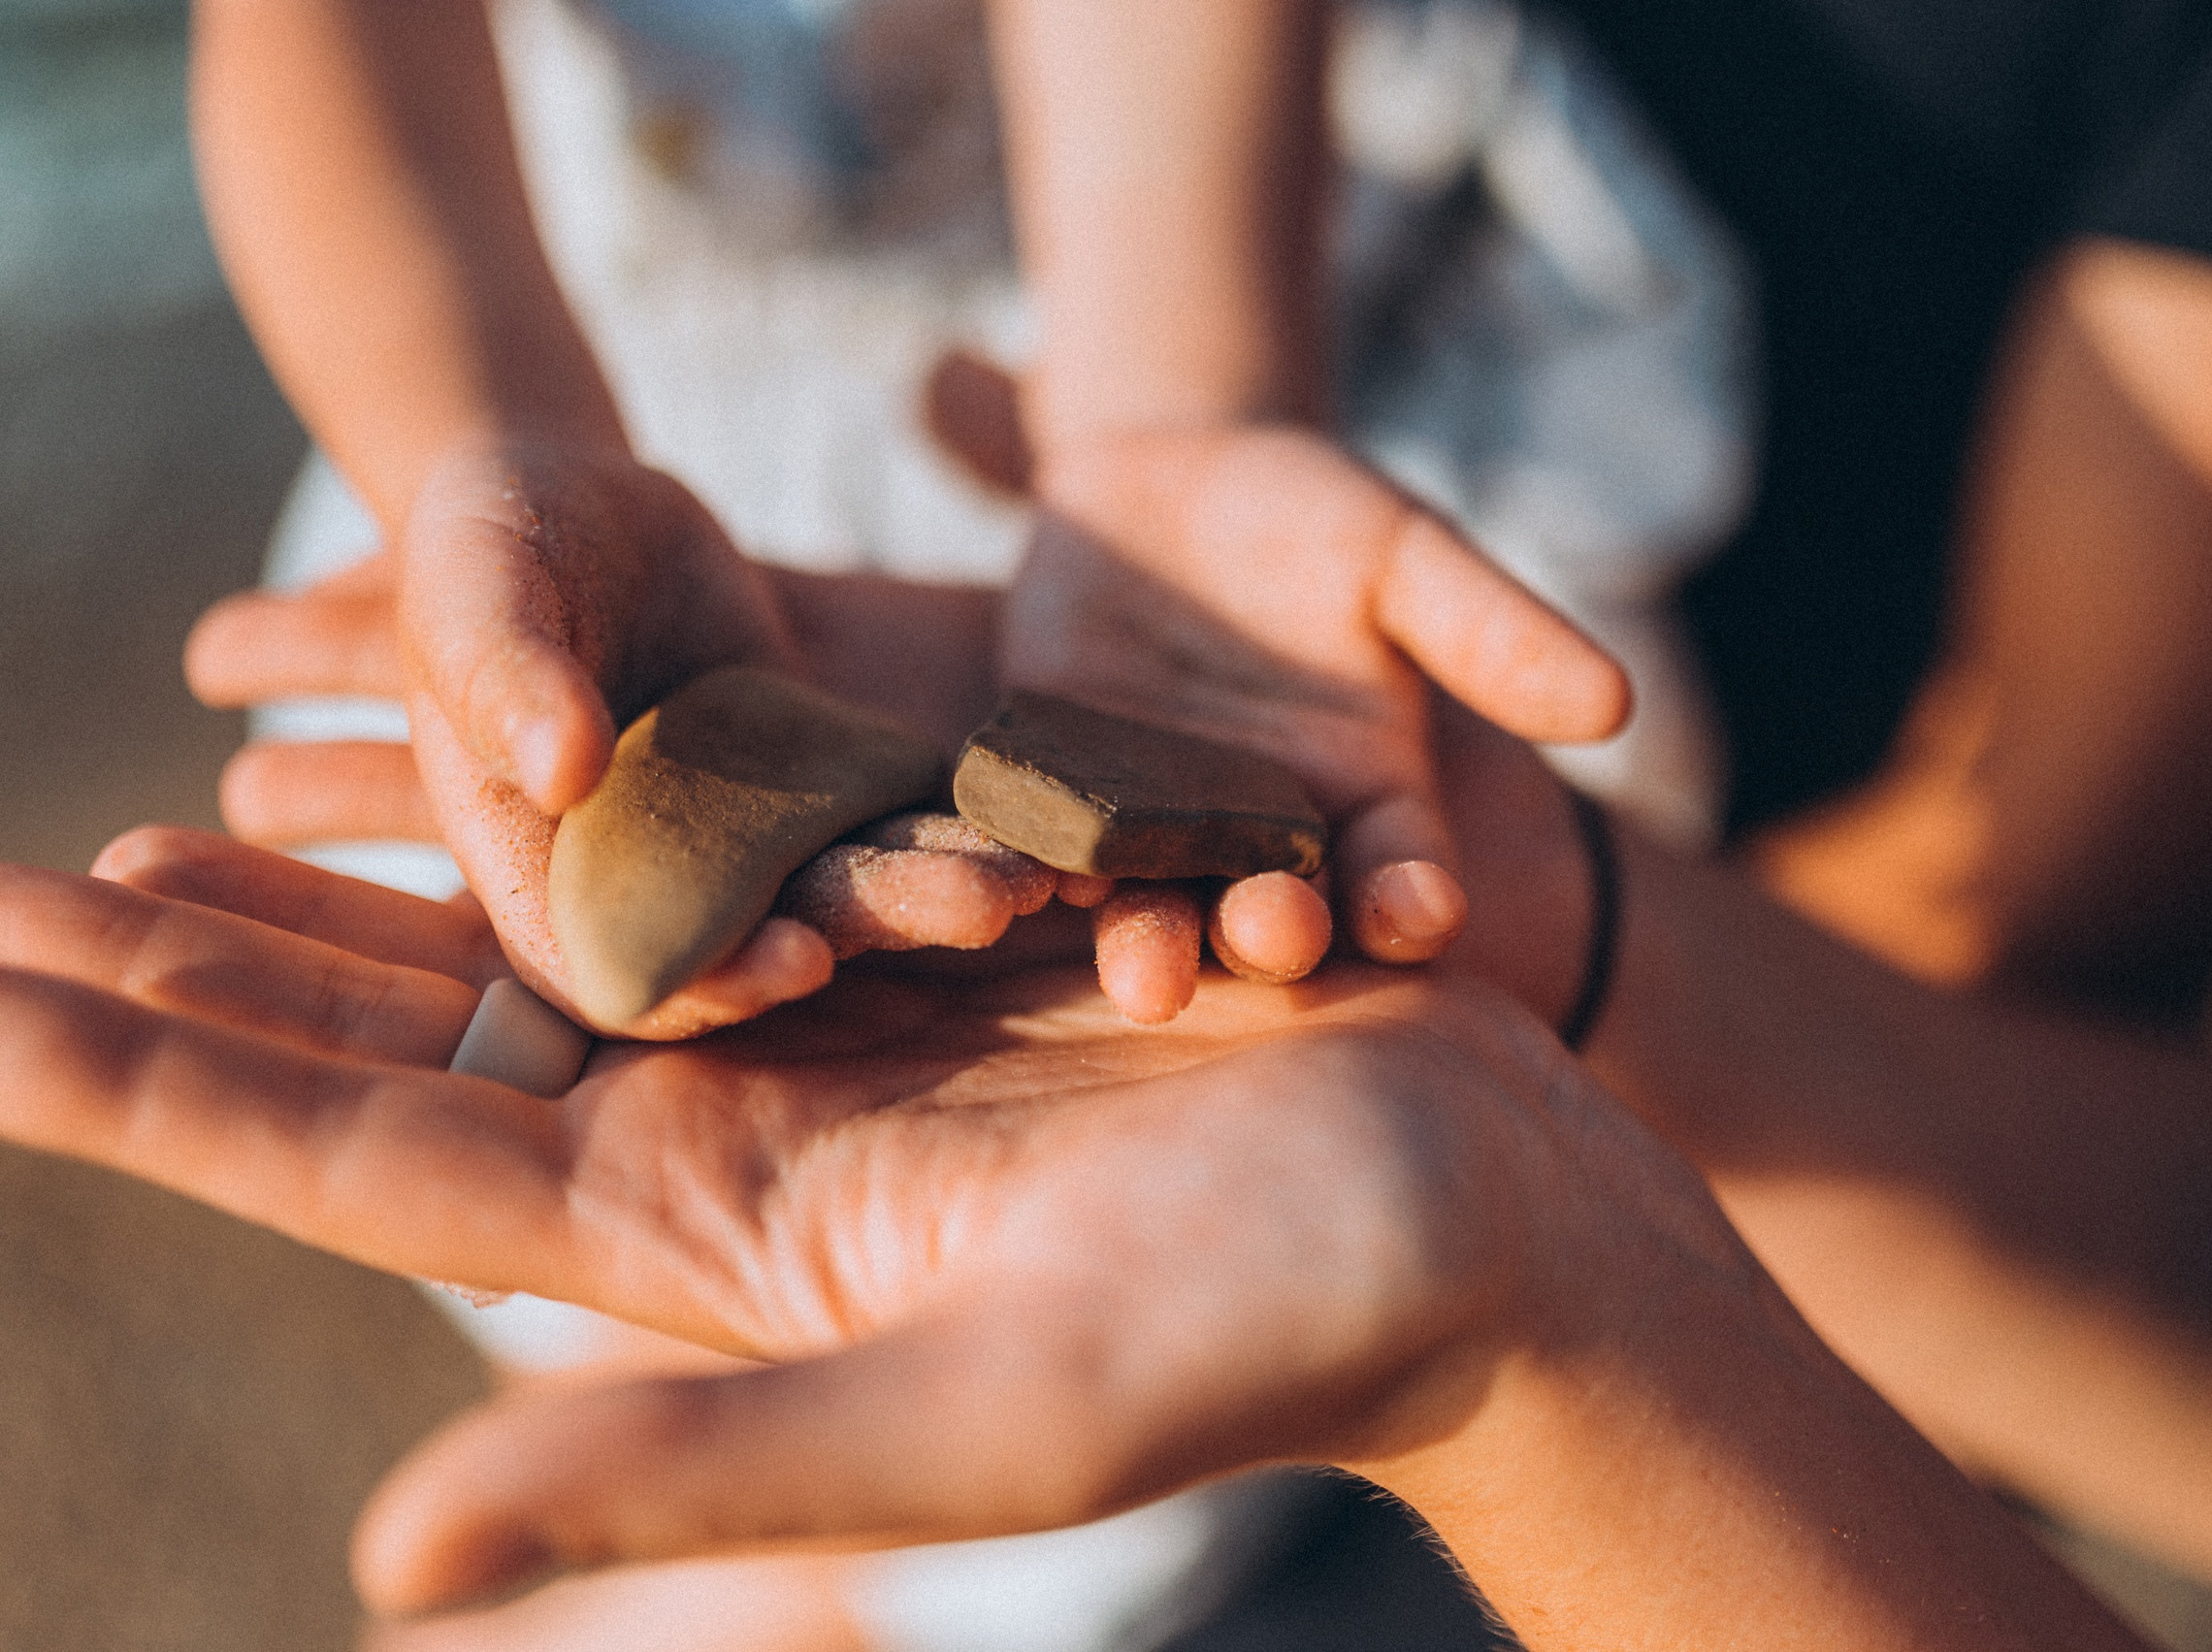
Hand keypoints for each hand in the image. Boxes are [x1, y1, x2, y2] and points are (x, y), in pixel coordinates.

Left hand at [0, 830, 1689, 1615]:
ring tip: (189, 793)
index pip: (355, 1172)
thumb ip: (694, 1465)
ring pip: (540, 928)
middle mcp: (735, 1137)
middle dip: (197, 976)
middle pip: (408, 1046)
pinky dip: (591, 778)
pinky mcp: (938, 934)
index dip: (150, 1090)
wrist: (1479, 1213)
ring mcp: (833, 1029)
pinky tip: (497, 723)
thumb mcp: (984, 1417)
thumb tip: (384, 1562)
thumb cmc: (1266, 1325)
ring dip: (360, 867)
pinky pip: (720, 834)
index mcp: (704, 1247)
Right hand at [189, 501, 1077, 1034]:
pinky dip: (966, 822)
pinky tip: (1052, 815)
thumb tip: (557, 767)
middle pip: (765, 937)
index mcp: (549, 875)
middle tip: (976, 911)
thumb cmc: (489, 554)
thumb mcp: (476, 592)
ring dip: (938, 886)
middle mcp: (661, 888)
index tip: (795, 964)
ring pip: (849, 886)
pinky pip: (897, 818)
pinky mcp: (823, 793)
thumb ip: (504, 675)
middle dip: (870, 929)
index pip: (623, 964)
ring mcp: (750, 848)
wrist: (578, 517)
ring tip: (1034, 874)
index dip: (707, 978)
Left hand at [1000, 419, 1630, 1020]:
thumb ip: (1493, 630)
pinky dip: (1034, 870)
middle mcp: (1261, 841)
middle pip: (1275, 915)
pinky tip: (1020, 883)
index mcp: (1365, 800)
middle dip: (1275, 933)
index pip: (1401, 872)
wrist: (1171, 470)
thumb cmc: (1318, 513)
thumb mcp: (1407, 554)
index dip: (1411, 897)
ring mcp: (1153, 832)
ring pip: (1158, 906)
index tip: (1423, 913)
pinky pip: (1043, 847)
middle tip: (1272, 941)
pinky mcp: (1053, 801)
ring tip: (1142, 972)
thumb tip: (1619, 701)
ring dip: (1152, 940)